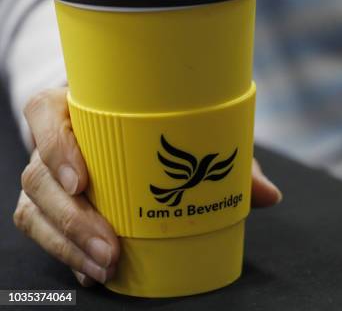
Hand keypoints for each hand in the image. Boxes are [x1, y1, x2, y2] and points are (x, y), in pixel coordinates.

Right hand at [13, 88, 281, 286]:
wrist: (131, 128)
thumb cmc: (160, 125)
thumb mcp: (191, 133)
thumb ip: (228, 159)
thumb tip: (269, 196)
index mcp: (76, 105)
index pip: (44, 113)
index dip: (55, 145)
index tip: (83, 180)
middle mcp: (54, 139)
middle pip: (39, 176)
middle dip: (72, 219)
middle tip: (111, 248)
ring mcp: (48, 174)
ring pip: (35, 210)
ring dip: (68, 245)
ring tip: (106, 267)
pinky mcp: (50, 205)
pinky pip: (42, 230)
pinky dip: (65, 254)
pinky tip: (91, 272)